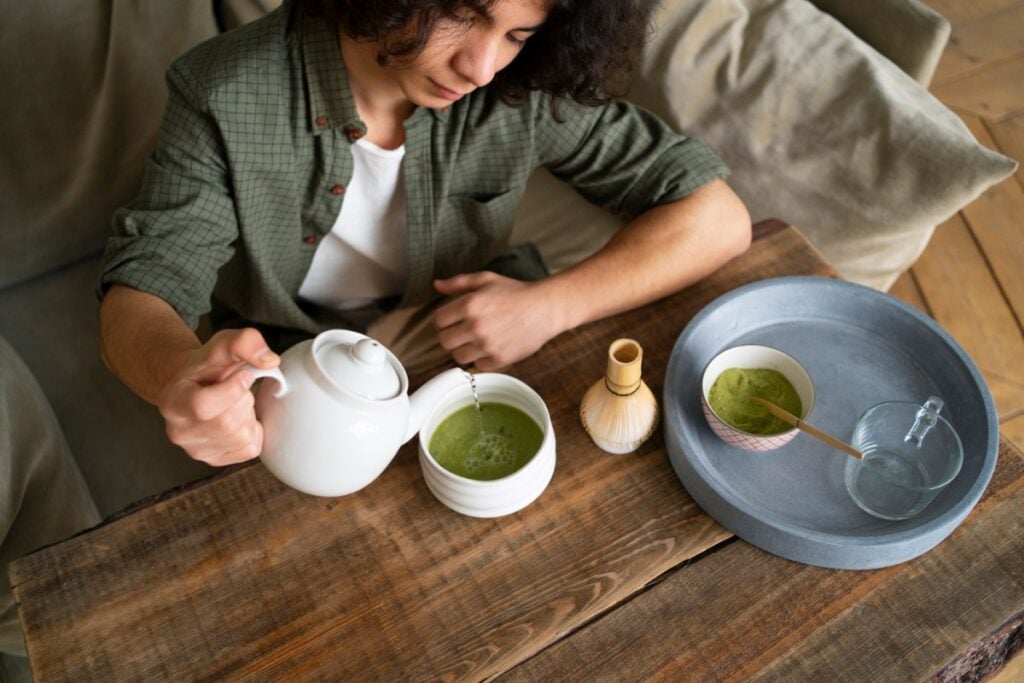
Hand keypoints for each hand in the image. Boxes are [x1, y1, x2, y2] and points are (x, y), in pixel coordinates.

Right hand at [156, 328, 279, 465]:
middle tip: (237, 388)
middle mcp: (179, 431)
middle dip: (243, 400)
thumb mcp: (222, 344)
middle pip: (227, 422)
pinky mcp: (216, 460)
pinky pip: (251, 448)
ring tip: (235, 402)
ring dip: (249, 414)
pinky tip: (240, 418)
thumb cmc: (208, 367)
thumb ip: (244, 343)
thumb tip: (269, 361)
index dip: (232, 390)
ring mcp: (196, 450)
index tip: (244, 374)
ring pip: (241, 436)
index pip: (203, 405)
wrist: (198, 386)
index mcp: (172, 402)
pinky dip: (254, 430)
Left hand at [433, 272, 563, 370]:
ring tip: (476, 340)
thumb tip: (436, 285)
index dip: (445, 319)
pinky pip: (477, 365)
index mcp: (469, 305)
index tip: (454, 319)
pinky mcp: (499, 359)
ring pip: (458, 356)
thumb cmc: (516, 292)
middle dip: (451, 335)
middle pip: (444, 341)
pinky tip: (490, 346)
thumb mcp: (486, 280)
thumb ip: (458, 282)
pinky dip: (481, 358)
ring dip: (464, 349)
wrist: (545, 308)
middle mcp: (475, 326)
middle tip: (463, 330)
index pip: (439, 321)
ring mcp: (487, 345)